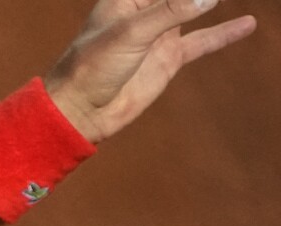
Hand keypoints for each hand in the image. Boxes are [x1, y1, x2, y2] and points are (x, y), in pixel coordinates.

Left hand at [45, 0, 255, 142]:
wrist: (80, 112)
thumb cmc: (91, 68)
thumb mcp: (130, 33)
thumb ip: (170, 12)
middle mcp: (144, 12)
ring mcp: (158, 34)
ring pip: (194, 9)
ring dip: (211, 1)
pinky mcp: (168, 58)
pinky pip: (202, 41)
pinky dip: (224, 34)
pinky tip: (247, 24)